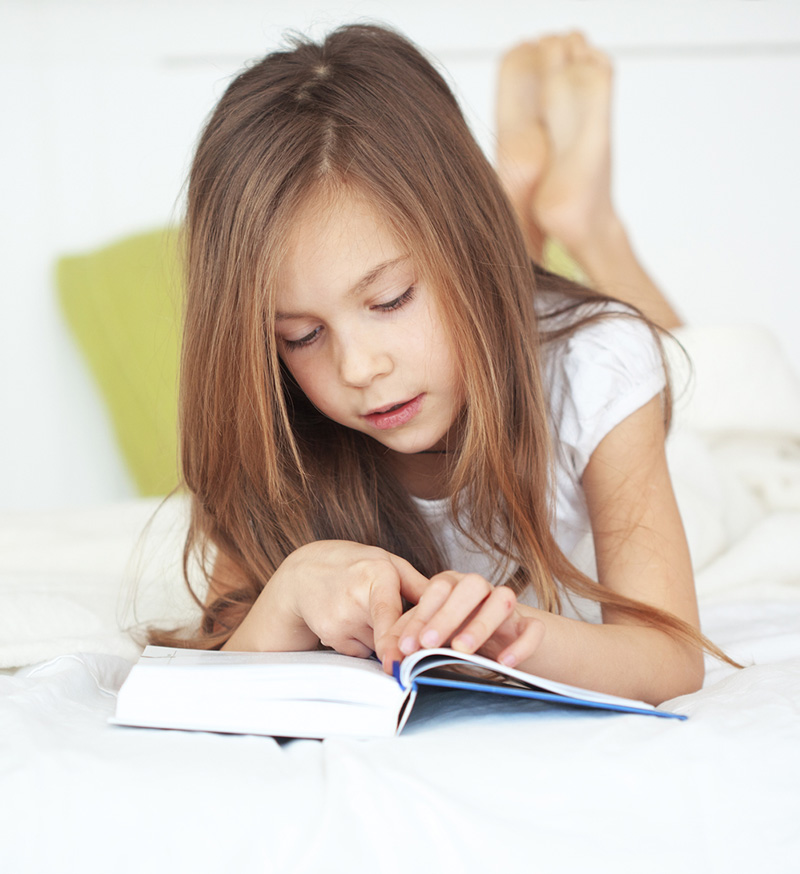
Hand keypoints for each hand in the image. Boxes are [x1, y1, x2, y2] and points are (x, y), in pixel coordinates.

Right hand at [264, 540, 429, 658]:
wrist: (304, 571)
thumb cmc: (355, 565)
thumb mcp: (388, 562)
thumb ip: (419, 585)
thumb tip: (452, 607)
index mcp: (376, 573)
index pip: (387, 612)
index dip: (395, 640)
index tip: (400, 663)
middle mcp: (355, 596)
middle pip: (388, 635)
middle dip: (400, 643)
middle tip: (406, 659)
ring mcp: (339, 618)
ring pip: (375, 646)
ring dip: (379, 639)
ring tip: (364, 613)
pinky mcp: (329, 634)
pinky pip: (359, 651)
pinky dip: (361, 642)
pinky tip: (351, 621)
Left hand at [377, 571, 544, 671]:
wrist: (503, 640)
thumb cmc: (457, 631)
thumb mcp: (432, 633)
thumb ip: (410, 639)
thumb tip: (390, 658)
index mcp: (454, 585)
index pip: (438, 589)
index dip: (421, 616)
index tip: (407, 646)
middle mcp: (483, 590)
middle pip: (471, 585)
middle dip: (448, 614)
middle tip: (429, 643)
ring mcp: (509, 606)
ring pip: (504, 599)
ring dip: (482, 623)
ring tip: (462, 650)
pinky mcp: (530, 626)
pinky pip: (533, 629)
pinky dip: (521, 645)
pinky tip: (505, 663)